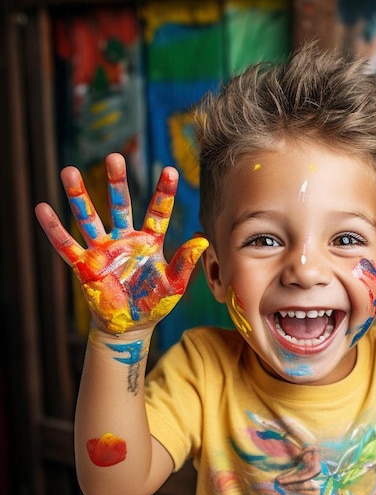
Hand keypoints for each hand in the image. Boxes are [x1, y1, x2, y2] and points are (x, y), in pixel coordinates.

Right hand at [35, 153, 208, 333]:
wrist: (131, 326)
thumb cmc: (155, 303)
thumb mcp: (174, 284)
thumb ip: (186, 262)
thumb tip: (203, 238)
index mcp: (149, 242)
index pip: (157, 212)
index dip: (164, 192)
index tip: (171, 170)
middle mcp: (125, 240)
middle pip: (120, 205)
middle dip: (117, 182)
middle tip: (114, 157)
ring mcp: (103, 250)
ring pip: (89, 218)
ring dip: (79, 197)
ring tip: (68, 172)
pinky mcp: (85, 265)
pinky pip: (65, 245)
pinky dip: (53, 229)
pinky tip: (42, 208)